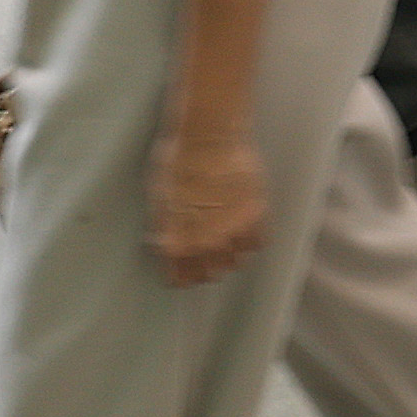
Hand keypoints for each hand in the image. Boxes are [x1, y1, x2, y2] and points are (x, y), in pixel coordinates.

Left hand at [148, 123, 270, 285]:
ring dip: (230, 255)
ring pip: (237, 262)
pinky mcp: (255, 216)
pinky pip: (257, 243)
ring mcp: (233, 232)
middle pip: (212, 274)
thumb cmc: (177, 161)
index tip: (183, 271)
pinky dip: (251, 240)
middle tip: (206, 256)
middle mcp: (206, 244)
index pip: (181, 278)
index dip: (181, 275)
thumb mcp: (159, 200)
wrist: (207, 138)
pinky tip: (245, 231)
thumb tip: (168, 242)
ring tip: (227, 243)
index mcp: (178, 242)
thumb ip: (166, 228)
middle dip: (207, 267)